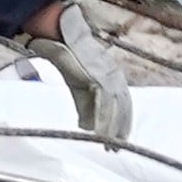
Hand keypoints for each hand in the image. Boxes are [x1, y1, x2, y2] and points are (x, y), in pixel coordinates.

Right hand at [26, 1, 132, 142]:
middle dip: (121, 129)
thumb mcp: (77, 83)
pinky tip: (97, 133)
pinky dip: (101, 119)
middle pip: (123, 107)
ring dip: (112, 128)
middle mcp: (113, 75)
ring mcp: (106, 74)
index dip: (122, 121)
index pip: (123, 102)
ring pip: (115, 107)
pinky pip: (102, 102)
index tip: (120, 139)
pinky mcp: (96, 75)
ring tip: (108, 146)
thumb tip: (87, 126)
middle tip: (116, 149)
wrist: (58, 33)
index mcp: (111, 75)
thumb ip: (84, 103)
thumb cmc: (66, 54)